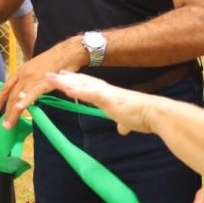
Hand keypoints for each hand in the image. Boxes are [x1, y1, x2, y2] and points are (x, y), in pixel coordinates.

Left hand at [0, 37, 86, 127]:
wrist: (68, 52)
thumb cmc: (57, 60)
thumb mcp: (38, 67)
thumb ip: (32, 78)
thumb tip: (29, 89)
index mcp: (23, 70)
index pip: (7, 86)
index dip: (0, 98)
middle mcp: (24, 74)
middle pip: (12, 94)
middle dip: (6, 110)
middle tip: (5, 124)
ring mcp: (33, 77)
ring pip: (19, 97)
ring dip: (13, 112)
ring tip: (9, 124)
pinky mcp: (43, 81)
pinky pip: (32, 94)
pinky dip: (24, 103)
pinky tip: (19, 110)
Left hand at [43, 70, 162, 135]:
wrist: (155, 113)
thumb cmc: (144, 116)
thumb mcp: (129, 121)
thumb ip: (124, 123)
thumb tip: (123, 129)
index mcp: (110, 94)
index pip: (89, 84)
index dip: (76, 80)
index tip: (64, 76)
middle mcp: (106, 90)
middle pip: (81, 81)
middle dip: (65, 78)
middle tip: (49, 73)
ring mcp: (106, 93)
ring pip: (81, 85)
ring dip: (64, 82)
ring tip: (48, 77)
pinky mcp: (108, 99)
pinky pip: (90, 94)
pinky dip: (77, 91)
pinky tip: (65, 89)